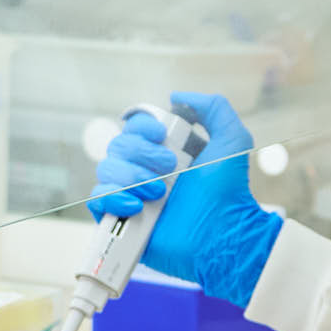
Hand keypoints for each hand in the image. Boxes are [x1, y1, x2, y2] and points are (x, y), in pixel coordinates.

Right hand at [88, 92, 284, 309]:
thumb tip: (176, 96)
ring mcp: (132, 195)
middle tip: (170, 168)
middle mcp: (145, 171)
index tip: (161, 135)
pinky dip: (114, 198)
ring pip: (106, 170)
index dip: (143, 127)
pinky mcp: (122, 220)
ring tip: (160, 194)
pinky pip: (97, 199)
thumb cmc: (229, 192)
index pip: (135, 127)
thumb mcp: (232, 140)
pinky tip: (138, 207)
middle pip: (118, 145)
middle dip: (142, 153)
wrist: (222, 235)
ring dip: (132, 177)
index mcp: (165, 152)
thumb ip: (213, 108)